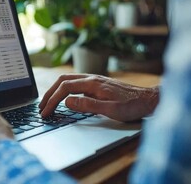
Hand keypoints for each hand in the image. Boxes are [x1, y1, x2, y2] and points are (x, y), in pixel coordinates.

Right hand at [39, 74, 158, 121]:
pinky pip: (75, 83)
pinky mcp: (97, 85)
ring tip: (48, 103)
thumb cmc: (132, 106)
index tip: (46, 112)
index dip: (52, 100)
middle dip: (49, 94)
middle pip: (63, 81)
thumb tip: (67, 102)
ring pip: (68, 80)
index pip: (65, 88)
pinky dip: (64, 90)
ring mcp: (94, 80)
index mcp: (93, 83)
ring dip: (56, 91)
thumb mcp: (110, 109)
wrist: (149, 99)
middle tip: (41, 108)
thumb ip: (87, 105)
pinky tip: (64, 98)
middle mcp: (92, 78)